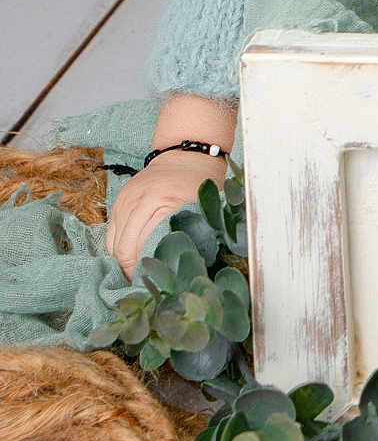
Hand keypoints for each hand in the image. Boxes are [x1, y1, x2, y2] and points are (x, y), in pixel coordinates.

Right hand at [104, 151, 226, 278]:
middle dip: (130, 270)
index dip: (145, 269)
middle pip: (124, 248)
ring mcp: (125, 200)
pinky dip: (117, 247)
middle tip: (141, 284)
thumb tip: (184, 266)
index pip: (143, 247)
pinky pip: (111, 232)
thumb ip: (191, 234)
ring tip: (134, 274)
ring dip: (121, 261)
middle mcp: (138, 201)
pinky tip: (129, 257)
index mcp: (161, 203)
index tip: (150, 285)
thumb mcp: (203, 208)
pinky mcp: (119, 199)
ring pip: (113, 243)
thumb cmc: (200, 183)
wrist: (186, 155)